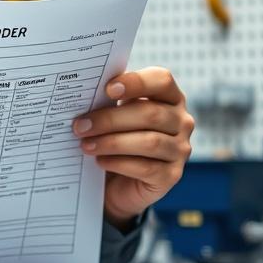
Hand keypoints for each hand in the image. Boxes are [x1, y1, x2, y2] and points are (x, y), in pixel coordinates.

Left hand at [72, 67, 193, 231]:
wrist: (117, 181)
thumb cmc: (116, 137)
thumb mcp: (113, 115)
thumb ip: (108, 101)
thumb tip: (86, 93)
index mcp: (169, 97)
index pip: (161, 80)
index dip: (136, 82)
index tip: (108, 89)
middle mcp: (181, 121)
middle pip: (150, 114)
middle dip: (110, 119)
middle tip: (81, 125)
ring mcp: (180, 150)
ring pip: (149, 142)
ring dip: (112, 143)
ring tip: (86, 145)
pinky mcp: (171, 176)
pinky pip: (146, 167)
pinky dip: (119, 163)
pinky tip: (100, 161)